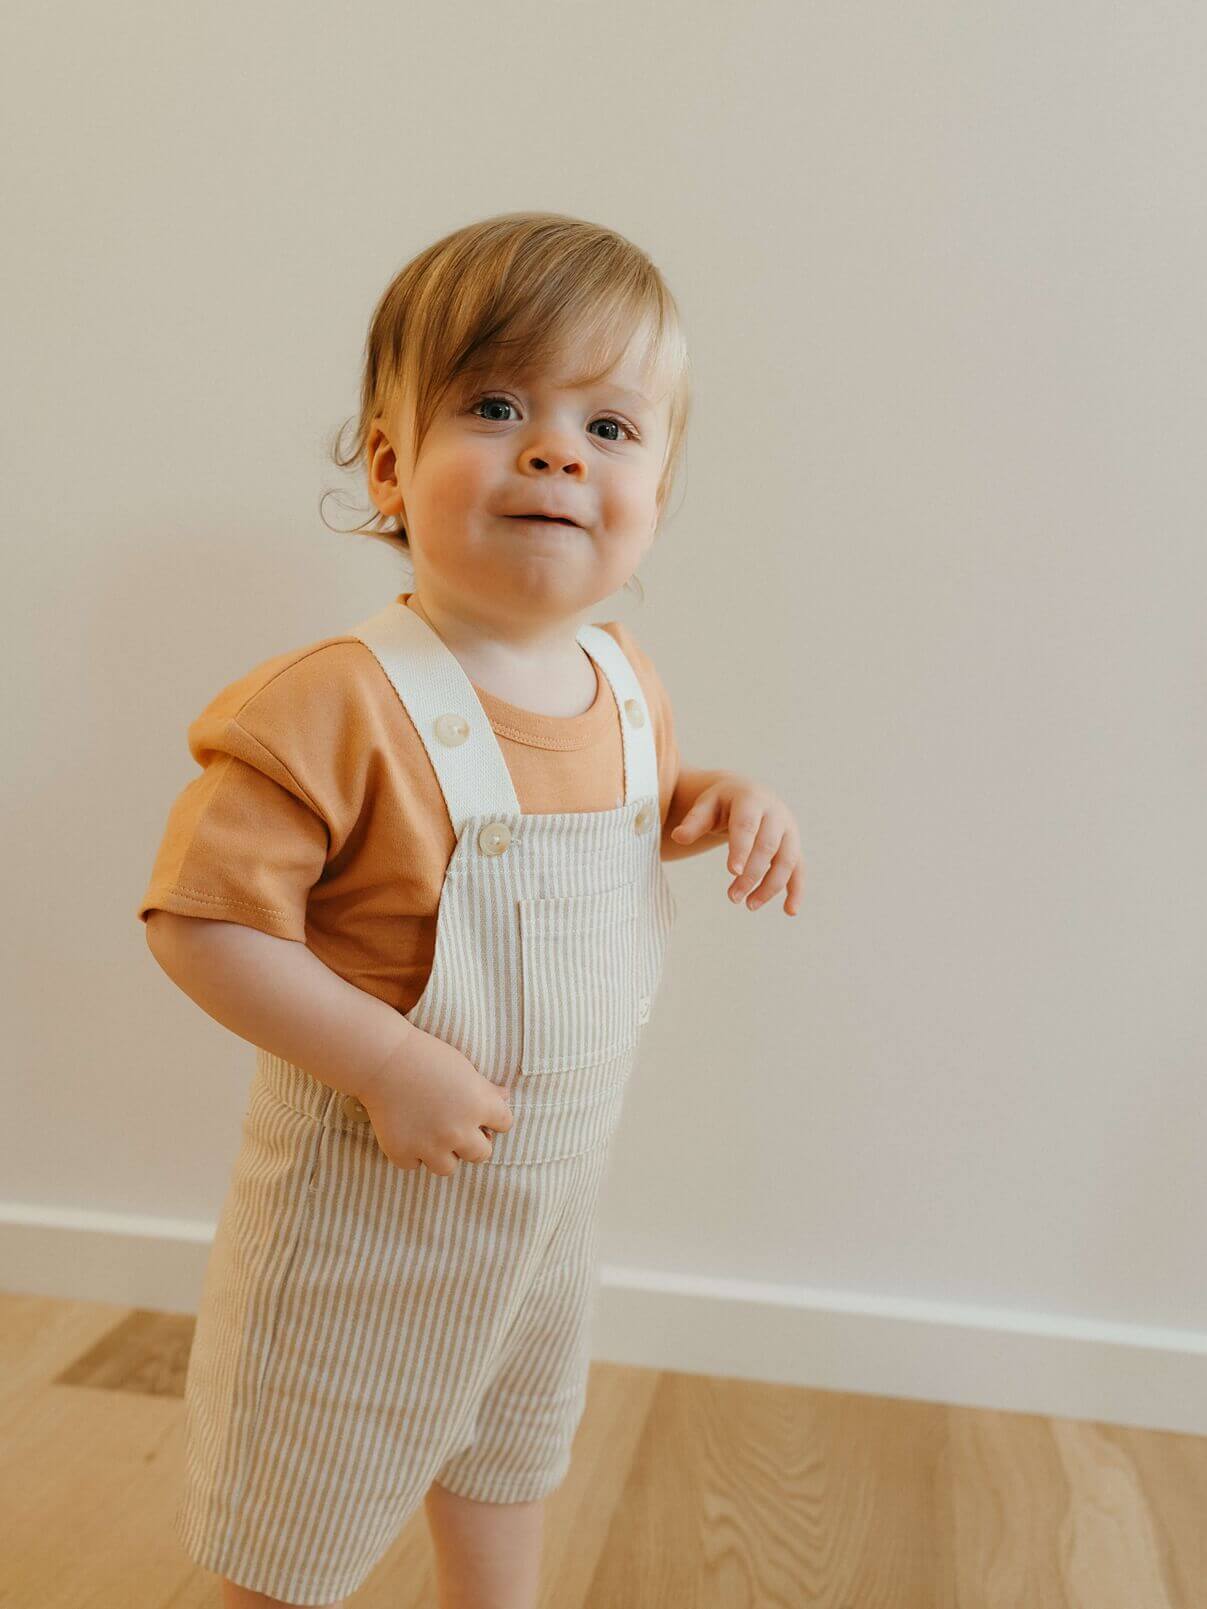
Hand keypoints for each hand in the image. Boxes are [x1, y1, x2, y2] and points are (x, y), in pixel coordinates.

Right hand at [356, 1026, 513, 1175]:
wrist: (383, 1059)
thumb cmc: (426, 1057)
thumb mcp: (464, 1067)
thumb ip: (486, 1089)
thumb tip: (504, 1097)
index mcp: (479, 1106)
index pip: (505, 1124)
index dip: (494, 1119)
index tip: (481, 1114)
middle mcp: (458, 1131)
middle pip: (481, 1155)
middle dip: (471, 1143)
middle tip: (454, 1128)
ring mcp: (430, 1146)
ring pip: (448, 1167)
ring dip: (441, 1154)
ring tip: (430, 1133)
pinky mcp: (403, 1153)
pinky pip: (413, 1165)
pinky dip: (410, 1153)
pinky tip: (406, 1131)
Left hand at [670, 775, 802, 914]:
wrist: (750, 794)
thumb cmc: (723, 803)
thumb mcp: (706, 805)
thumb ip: (694, 821)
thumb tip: (678, 837)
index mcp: (751, 799)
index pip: (747, 826)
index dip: (741, 848)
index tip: (733, 872)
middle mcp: (775, 814)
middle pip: (767, 847)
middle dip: (751, 874)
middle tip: (732, 897)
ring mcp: (789, 831)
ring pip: (786, 861)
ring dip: (770, 886)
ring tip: (749, 906)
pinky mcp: (794, 846)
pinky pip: (799, 870)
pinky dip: (797, 890)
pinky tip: (790, 911)